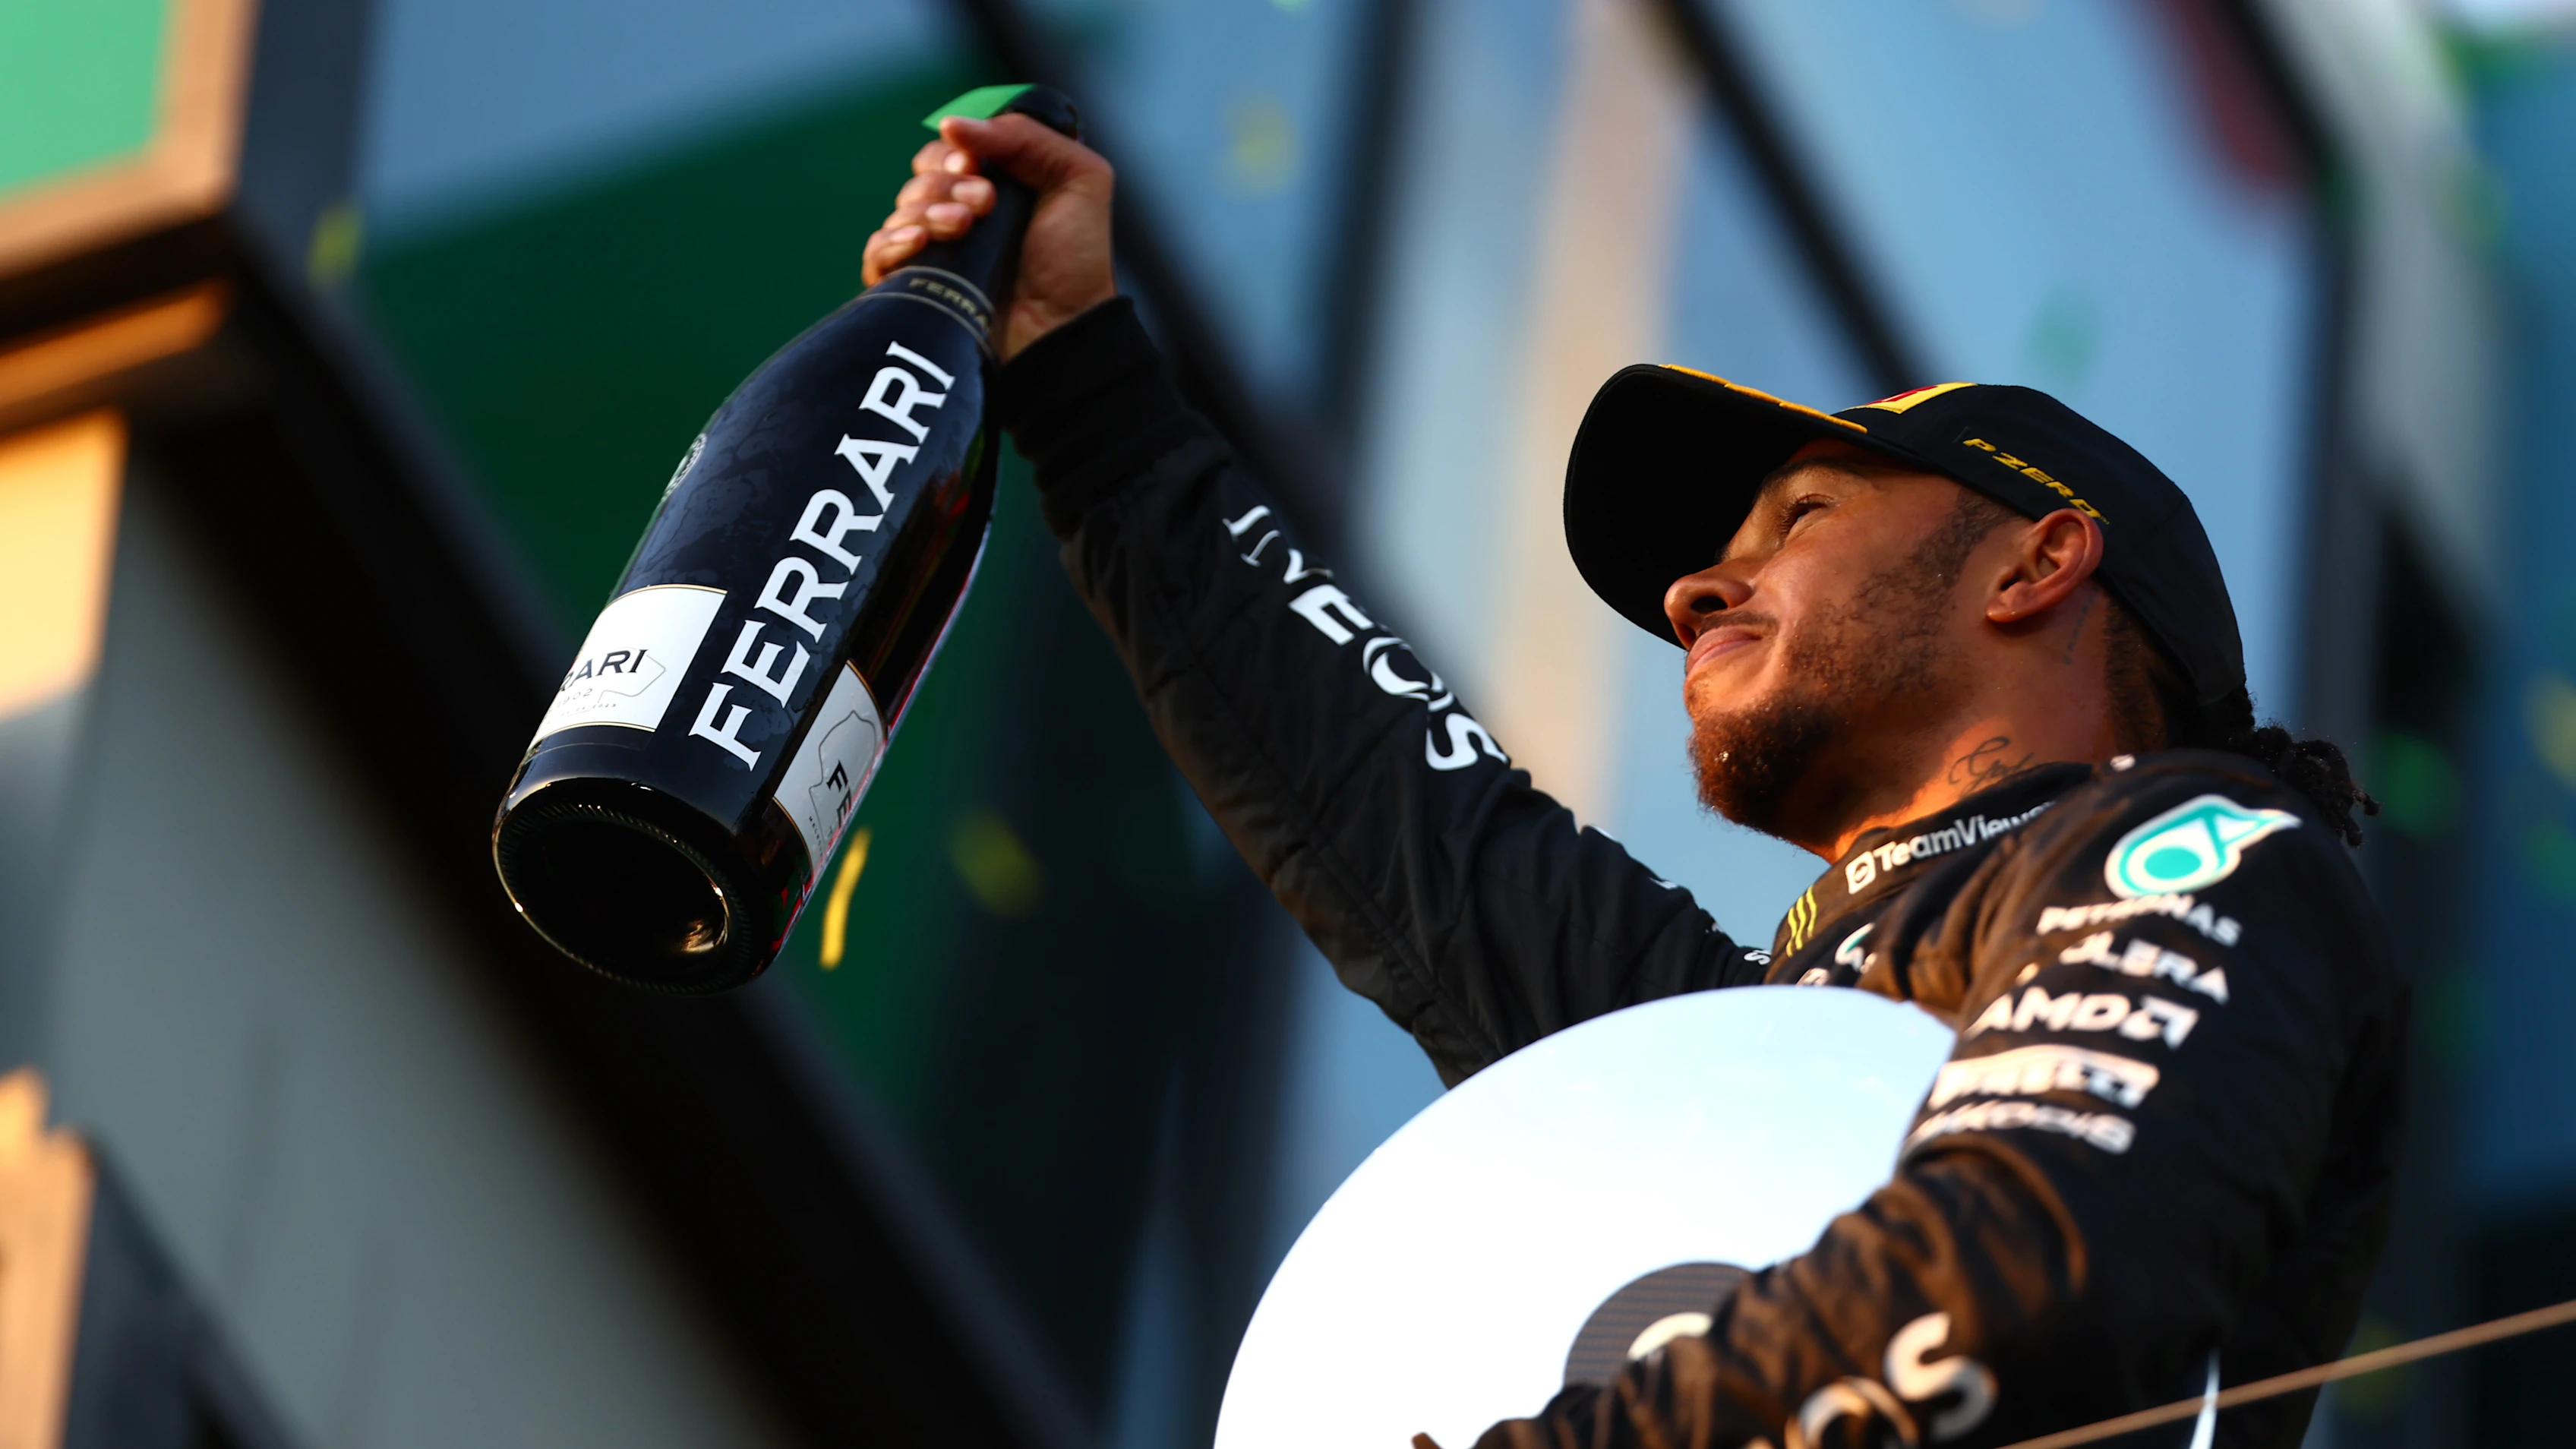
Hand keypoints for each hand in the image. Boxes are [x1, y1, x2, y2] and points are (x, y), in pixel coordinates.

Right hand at [861, 114, 1117, 361]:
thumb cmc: (1076, 259)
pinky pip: (877, 253)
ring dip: (928, 211)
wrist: (1063, 327)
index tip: (978, 167)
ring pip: (901, 211)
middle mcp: (960, 212)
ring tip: (965, 228)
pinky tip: (918, 244)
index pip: (948, 150)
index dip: (955, 152)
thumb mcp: (1077, 177)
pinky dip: (890, 242)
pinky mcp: (917, 285)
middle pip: (922, 177)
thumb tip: (950, 125)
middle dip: (948, 183)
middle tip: (986, 205)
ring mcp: (937, 250)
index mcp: (992, 184)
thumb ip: (1025, 136)